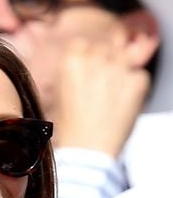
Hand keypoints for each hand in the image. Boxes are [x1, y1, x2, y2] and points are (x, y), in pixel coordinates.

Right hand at [53, 34, 149, 157]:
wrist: (87, 153)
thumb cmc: (70, 132)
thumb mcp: (59, 98)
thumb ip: (74, 77)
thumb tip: (84, 71)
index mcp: (71, 62)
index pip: (82, 44)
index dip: (86, 57)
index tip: (87, 69)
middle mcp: (95, 60)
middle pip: (105, 49)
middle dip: (105, 64)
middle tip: (102, 88)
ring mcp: (118, 69)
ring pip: (125, 58)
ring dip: (121, 73)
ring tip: (112, 97)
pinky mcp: (137, 82)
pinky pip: (140, 76)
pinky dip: (134, 88)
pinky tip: (122, 106)